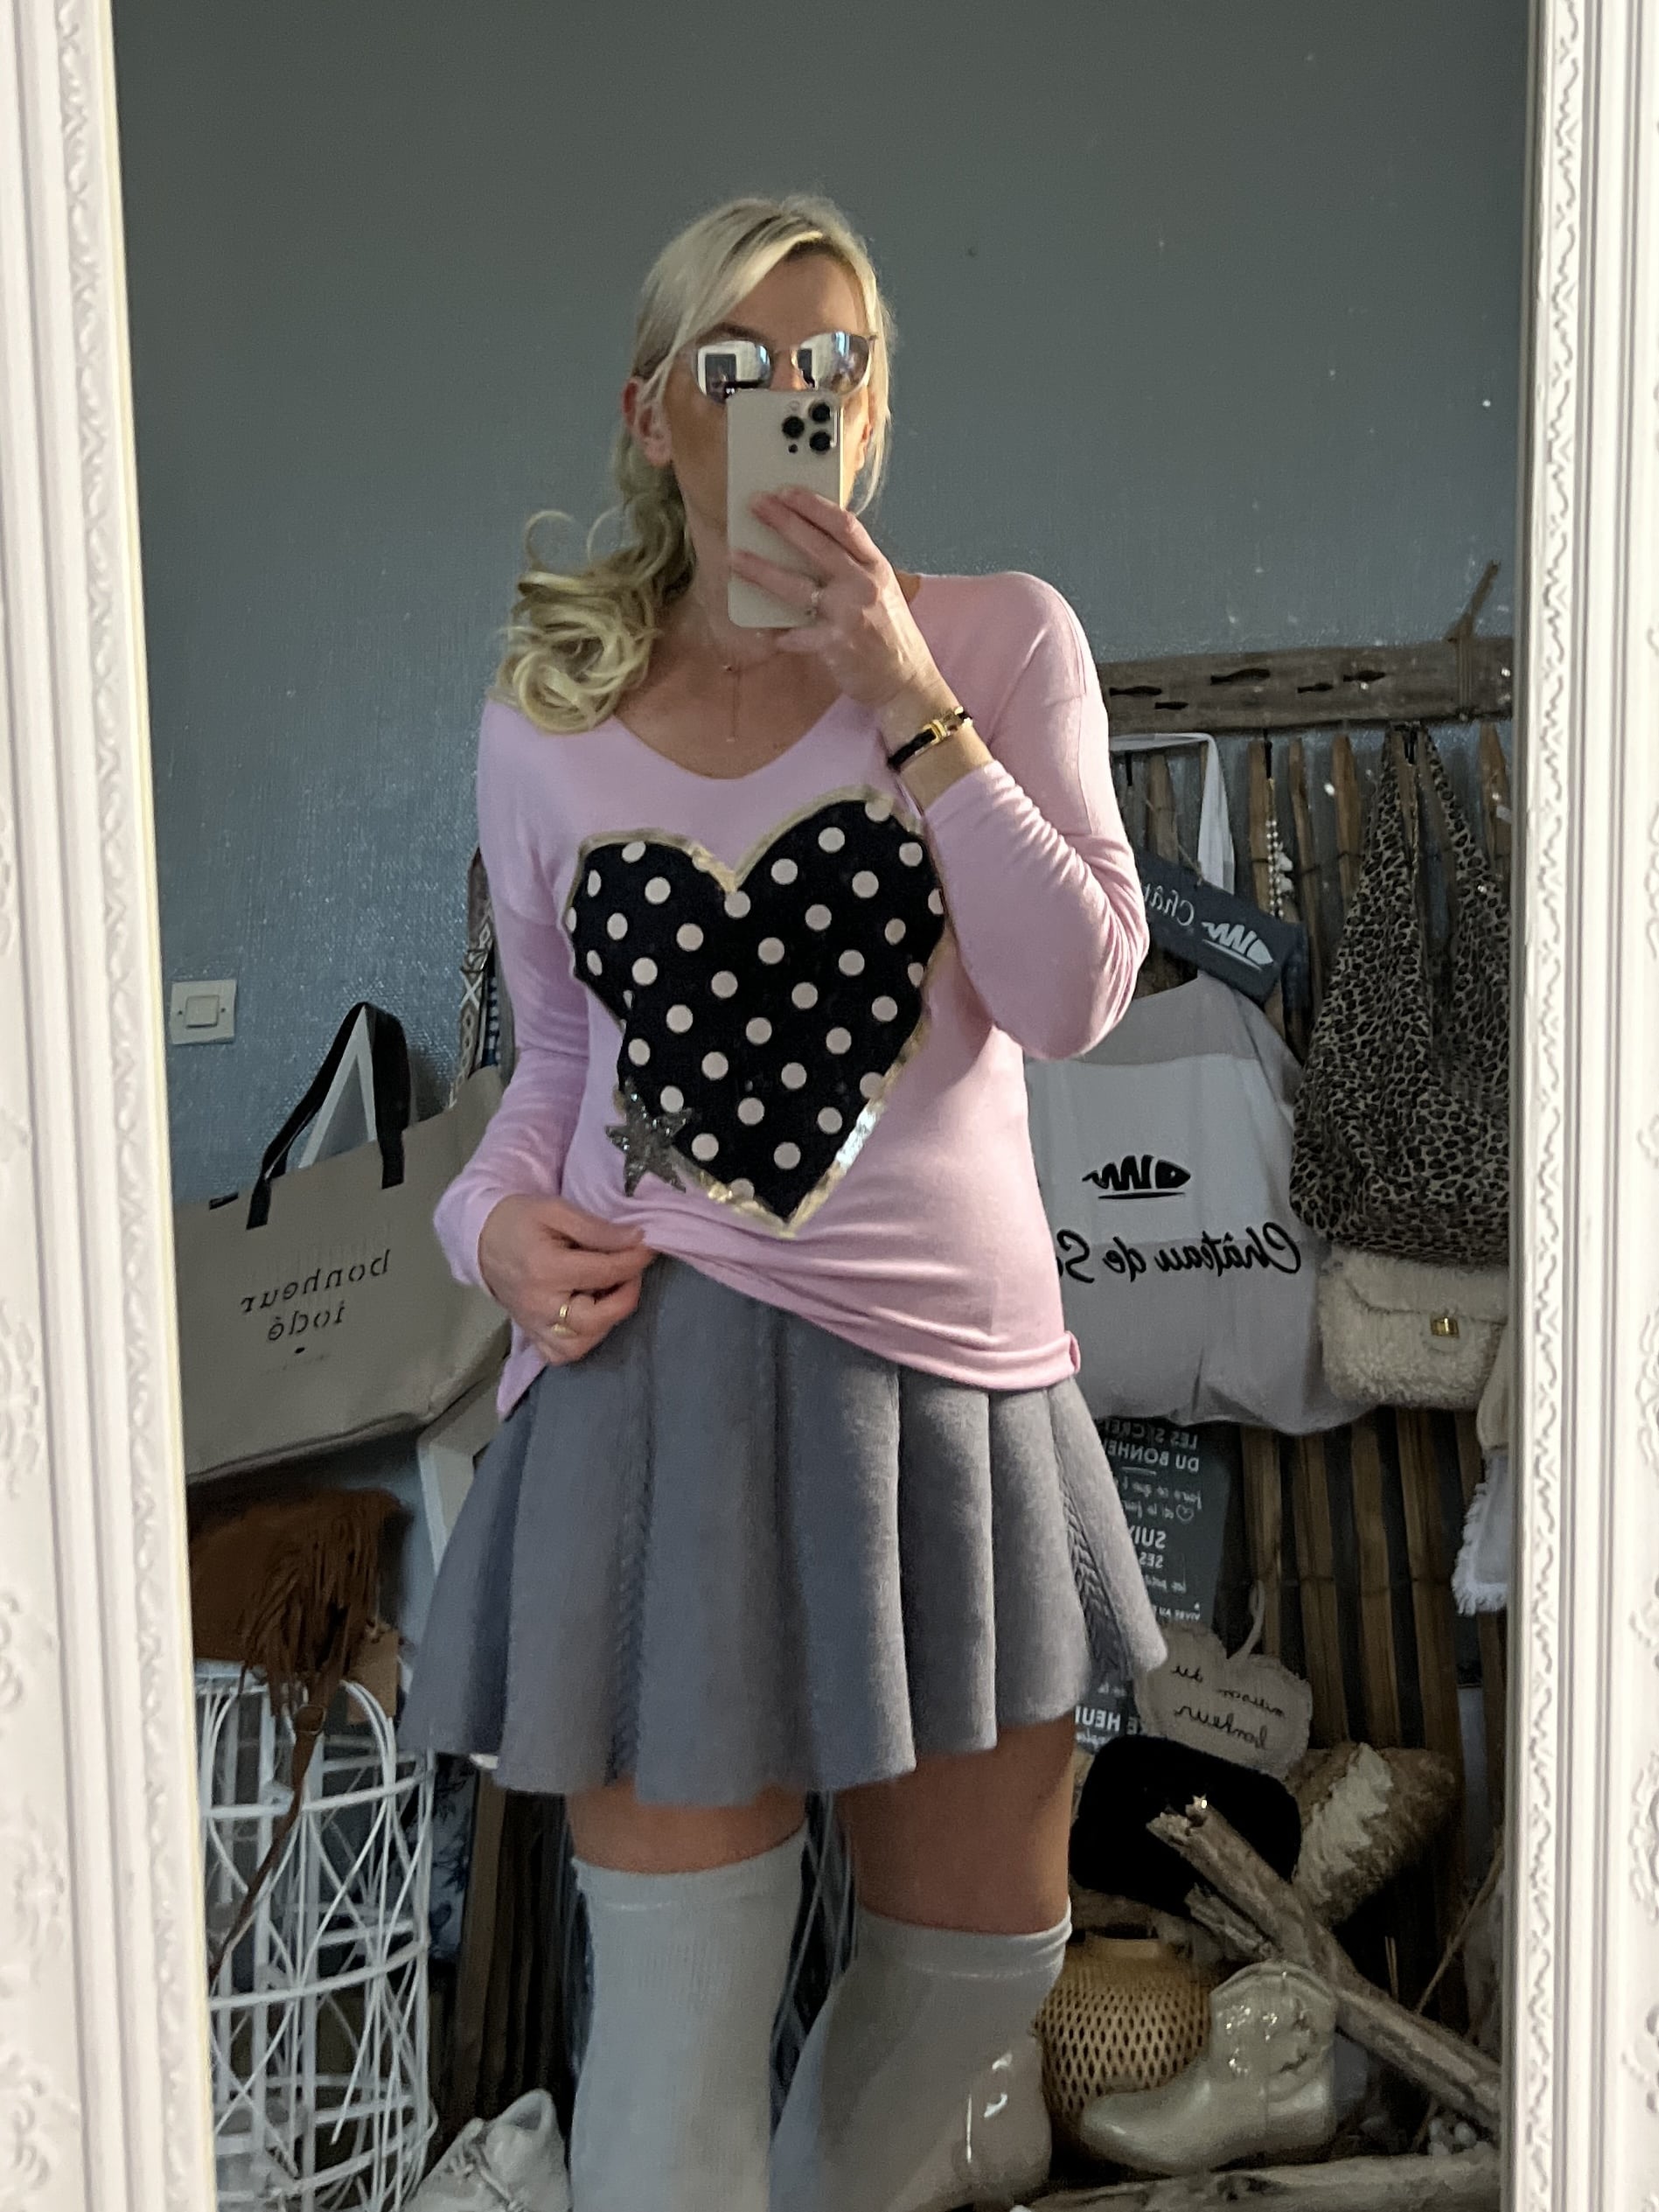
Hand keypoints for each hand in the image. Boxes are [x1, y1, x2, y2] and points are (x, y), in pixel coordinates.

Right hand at [477, 1195, 655, 1365]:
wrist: (482, 1238)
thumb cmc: (520, 1220)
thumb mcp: (556, 1210)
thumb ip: (597, 1228)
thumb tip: (637, 1240)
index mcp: (545, 1269)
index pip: (603, 1272)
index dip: (633, 1260)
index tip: (648, 1247)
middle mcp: (539, 1305)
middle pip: (594, 1319)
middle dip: (624, 1296)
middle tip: (631, 1272)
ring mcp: (533, 1325)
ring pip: (580, 1344)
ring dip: (606, 1322)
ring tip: (611, 1293)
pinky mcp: (531, 1335)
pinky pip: (560, 1355)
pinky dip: (582, 1342)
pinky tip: (590, 1317)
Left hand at [729, 488, 958, 732]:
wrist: (906, 680)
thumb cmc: (891, 635)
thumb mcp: (882, 591)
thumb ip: (853, 569)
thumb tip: (811, 548)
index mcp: (876, 568)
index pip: (844, 525)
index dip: (813, 505)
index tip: (787, 491)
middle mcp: (863, 585)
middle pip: (817, 545)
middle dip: (783, 521)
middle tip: (756, 505)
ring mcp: (849, 614)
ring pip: (797, 586)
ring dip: (762, 570)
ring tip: (736, 558)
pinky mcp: (835, 644)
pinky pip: (796, 635)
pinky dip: (778, 632)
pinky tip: (761, 628)